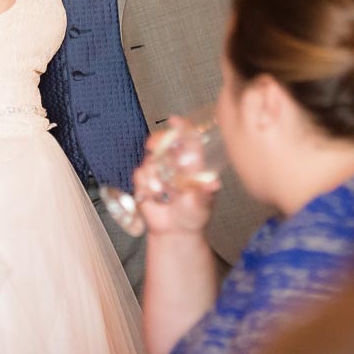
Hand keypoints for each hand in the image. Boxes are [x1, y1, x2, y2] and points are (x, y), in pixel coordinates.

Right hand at [133, 118, 219, 236]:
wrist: (175, 233)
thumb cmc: (194, 215)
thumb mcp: (202, 202)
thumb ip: (204, 192)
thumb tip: (213, 183)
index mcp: (192, 162)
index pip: (187, 138)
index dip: (181, 127)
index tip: (175, 121)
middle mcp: (174, 163)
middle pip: (163, 141)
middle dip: (159, 142)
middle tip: (156, 146)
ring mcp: (159, 171)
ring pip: (150, 159)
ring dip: (154, 175)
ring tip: (164, 191)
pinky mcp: (145, 182)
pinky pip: (140, 175)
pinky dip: (146, 185)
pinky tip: (154, 195)